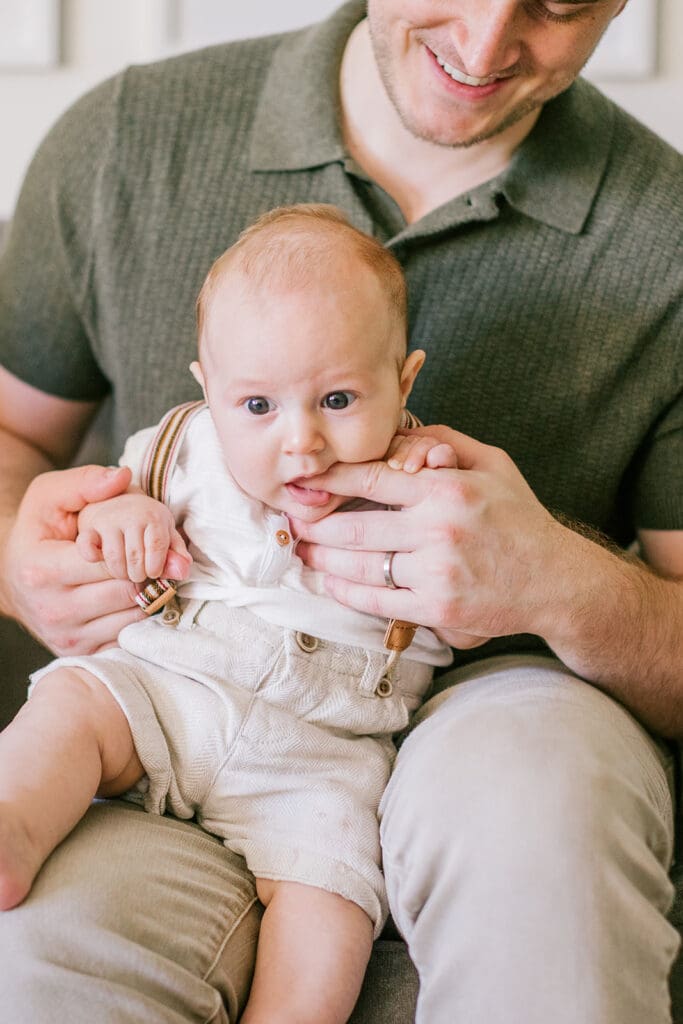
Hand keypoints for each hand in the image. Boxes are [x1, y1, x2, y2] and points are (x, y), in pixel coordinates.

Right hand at [1, 465, 190, 654]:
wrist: (12, 577)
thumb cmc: (37, 531)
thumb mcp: (49, 496)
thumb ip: (85, 483)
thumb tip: (122, 477)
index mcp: (42, 571)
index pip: (111, 562)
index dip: (133, 547)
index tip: (137, 537)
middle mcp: (53, 610)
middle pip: (127, 592)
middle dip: (146, 571)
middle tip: (149, 556)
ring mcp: (67, 637)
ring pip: (133, 615)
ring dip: (147, 593)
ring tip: (140, 573)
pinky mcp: (81, 652)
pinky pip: (128, 635)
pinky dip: (137, 615)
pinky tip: (129, 595)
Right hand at [77, 488, 190, 583]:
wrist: (117, 502)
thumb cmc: (147, 524)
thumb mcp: (167, 533)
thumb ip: (176, 553)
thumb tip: (182, 572)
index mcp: (153, 515)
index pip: (157, 547)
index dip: (156, 567)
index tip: (154, 573)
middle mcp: (129, 514)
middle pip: (136, 557)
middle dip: (139, 575)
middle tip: (140, 576)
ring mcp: (106, 521)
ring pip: (114, 560)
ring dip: (121, 574)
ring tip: (125, 572)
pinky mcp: (88, 530)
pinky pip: (86, 548)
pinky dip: (92, 558)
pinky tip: (100, 561)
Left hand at [293, 426, 570, 648]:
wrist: (556, 580)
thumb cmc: (521, 518)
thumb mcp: (493, 464)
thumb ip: (444, 442)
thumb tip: (396, 435)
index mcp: (447, 489)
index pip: (372, 479)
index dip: (330, 480)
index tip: (304, 480)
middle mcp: (439, 529)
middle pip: (355, 526)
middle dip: (315, 524)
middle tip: (293, 520)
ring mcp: (437, 572)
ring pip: (360, 566)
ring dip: (323, 559)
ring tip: (304, 551)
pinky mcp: (437, 609)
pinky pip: (377, 600)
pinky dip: (346, 591)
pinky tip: (330, 581)